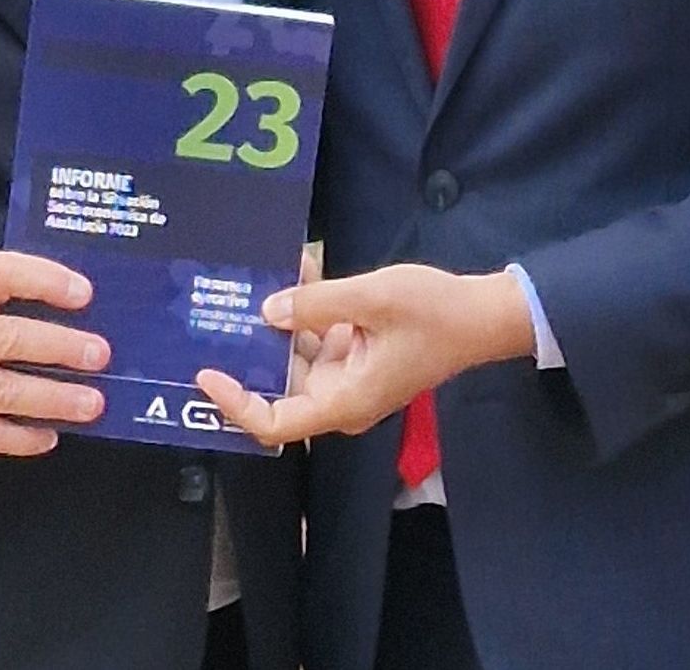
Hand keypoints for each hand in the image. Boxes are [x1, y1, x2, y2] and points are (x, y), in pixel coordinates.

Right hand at [0, 250, 108, 459]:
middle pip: (6, 339)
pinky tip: (50, 434)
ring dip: (53, 398)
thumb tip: (64, 299)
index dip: (43, 280)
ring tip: (92, 402)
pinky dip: (22, 436)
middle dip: (59, 348)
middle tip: (99, 354)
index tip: (84, 293)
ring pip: (3, 392)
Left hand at [195, 264, 533, 447]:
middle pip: (279, 383)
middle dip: (251, 347)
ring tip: (250, 277)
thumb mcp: (373, 299)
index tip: (206, 374)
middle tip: (216, 308)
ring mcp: (348, 373)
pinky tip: (294, 268)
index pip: (276, 422)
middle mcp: (340, 395)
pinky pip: (317, 334)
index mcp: (345, 400)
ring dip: (276, 318)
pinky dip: (304, 306)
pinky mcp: (356, 351)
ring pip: (295, 354)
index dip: (236, 404)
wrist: (483, 315)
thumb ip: (318, 304)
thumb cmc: (434, 313)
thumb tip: (268, 311)